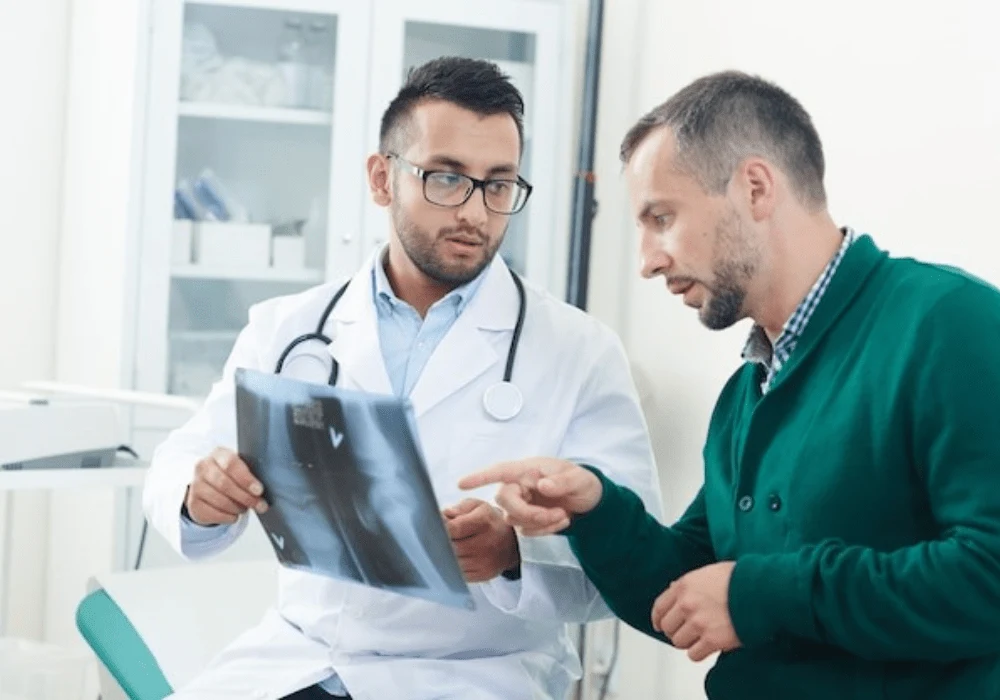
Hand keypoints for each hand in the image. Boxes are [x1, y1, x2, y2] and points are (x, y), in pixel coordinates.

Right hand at [185, 447, 267, 525]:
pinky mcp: (192, 503)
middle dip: (245, 497)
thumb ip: (251, 473)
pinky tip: (234, 514)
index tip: (259, 490)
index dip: (246, 479)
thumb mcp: (241, 468)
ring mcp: (195, 485)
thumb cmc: (231, 475)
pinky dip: (228, 517)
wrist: (209, 486)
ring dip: (237, 508)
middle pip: (225, 484)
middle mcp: (203, 467)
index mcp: (219, 454)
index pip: (231, 464)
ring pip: (219, 500)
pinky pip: (213, 513)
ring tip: (245, 508)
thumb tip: (264, 490)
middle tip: (259, 505)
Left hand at [443, 499, 519, 582]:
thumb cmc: (489, 521)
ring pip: (453, 562)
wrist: (511, 543)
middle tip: (436, 537)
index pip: (453, 529)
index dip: (439, 528)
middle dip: (440, 542)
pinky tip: (455, 558)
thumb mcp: (477, 507)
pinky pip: (459, 574)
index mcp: (484, 521)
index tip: (433, 526)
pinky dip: (453, 567)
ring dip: (445, 555)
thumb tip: (443, 516)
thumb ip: (459, 509)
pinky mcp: (483, 575)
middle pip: (451, 547)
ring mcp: (485, 562)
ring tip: (446, 546)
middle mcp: (486, 543)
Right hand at [458, 458, 602, 535]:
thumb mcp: (579, 479)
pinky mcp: (526, 519)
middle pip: (504, 500)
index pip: (500, 471)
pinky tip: (561, 521)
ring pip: (514, 519)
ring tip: (564, 515)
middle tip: (555, 515)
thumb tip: (542, 485)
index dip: (480, 477)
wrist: (589, 502)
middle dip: (527, 513)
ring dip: (540, 523)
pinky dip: (545, 530)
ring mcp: (522, 503)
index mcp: (529, 470)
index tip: (461, 484)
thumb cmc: (581, 482)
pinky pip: (526, 530)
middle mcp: (520, 485)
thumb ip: (562, 482)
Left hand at [651, 561, 740, 661]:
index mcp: (684, 585)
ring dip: (688, 642)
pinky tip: (708, 646)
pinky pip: (694, 654)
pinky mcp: (712, 640)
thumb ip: (690, 583)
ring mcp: (698, 623)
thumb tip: (674, 590)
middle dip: (676, 630)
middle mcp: (687, 604)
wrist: (762, 591)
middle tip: (687, 632)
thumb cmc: (741, 579)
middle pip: (668, 627)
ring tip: (701, 638)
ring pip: (679, 642)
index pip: (660, 606)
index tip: (660, 624)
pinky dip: (699, 652)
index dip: (658, 618)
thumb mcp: (709, 572)